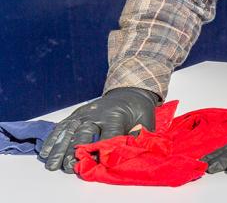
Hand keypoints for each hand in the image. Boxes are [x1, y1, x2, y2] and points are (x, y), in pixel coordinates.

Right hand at [39, 87, 158, 172]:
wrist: (129, 93)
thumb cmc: (138, 110)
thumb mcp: (146, 120)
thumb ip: (140, 134)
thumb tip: (132, 147)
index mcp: (116, 115)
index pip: (108, 134)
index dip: (102, 150)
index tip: (97, 163)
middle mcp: (97, 113)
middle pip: (84, 133)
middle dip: (76, 151)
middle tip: (70, 167)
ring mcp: (84, 113)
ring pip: (69, 131)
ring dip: (59, 149)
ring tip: (53, 165)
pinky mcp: (76, 115)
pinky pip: (62, 127)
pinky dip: (53, 139)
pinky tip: (46, 152)